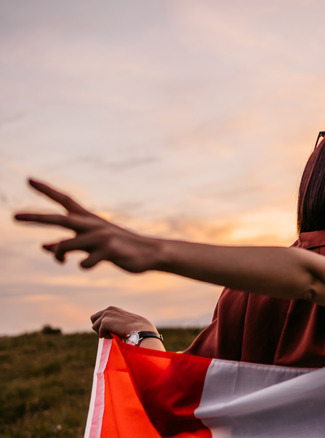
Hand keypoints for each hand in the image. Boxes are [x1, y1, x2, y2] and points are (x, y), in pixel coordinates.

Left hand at [14, 179, 160, 272]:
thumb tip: (42, 245)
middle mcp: (92, 224)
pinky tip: (89, 264)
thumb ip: (67, 243)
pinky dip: (83, 265)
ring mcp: (101, 237)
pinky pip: (84, 262)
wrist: (149, 253)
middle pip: (59, 219)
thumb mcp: (90, 244)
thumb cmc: (119, 248)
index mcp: (88, 219)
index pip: (65, 200)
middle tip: (13, 216)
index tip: (28, 180)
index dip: (46, 190)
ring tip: (61, 261)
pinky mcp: (109, 251)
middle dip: (36, 217)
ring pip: (66, 245)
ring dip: (59, 254)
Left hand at [90, 306, 156, 337]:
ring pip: (94, 326)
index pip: (99, 316)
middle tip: (107, 333)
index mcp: (112, 309)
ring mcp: (106, 315)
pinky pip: (100, 332)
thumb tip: (106, 329)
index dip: (102, 324)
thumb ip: (115, 321)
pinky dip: (105, 336)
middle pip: (93, 319)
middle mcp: (108, 309)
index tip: (109, 330)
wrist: (141, 329)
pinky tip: (114, 336)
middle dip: (98, 327)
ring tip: (112, 335)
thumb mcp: (123, 321)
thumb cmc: (135, 327)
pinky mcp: (105, 322)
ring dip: (101, 332)